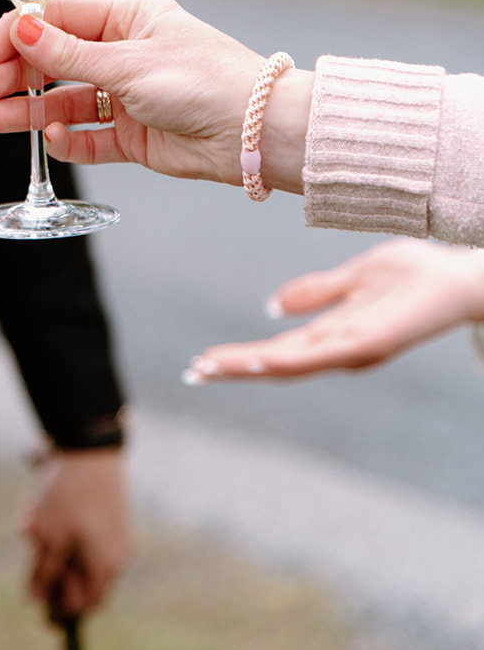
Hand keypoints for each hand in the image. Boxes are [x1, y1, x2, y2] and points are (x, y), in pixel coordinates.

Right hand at [0, 0, 311, 192]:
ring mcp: (130, 95)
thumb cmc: (205, 82)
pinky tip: (51, 137)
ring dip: (31, 109)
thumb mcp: (128, 63)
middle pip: (57, 60)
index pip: (60, 18)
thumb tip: (20, 28)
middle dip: (18, 74)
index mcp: (130, 18)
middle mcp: (127, 53)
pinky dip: (68, 137)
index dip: (20, 33)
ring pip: (67, 99)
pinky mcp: (136, 135)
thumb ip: (69, 54)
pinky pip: (91, 135)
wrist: (256, 133)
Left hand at [23, 448, 130, 618]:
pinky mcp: (107, 512)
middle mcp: (117, 553)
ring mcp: (114, 531)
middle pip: (78, 575)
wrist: (90, 444)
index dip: (60, 603)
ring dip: (49, 541)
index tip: (37, 594)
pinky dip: (58, 524)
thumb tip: (37, 598)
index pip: (86, 603)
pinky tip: (38, 506)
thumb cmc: (70, 495)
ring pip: (75, 549)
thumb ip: (44, 572)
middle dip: (49, 563)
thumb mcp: (50, 537)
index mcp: (107, 566)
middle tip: (29, 543)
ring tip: (29, 518)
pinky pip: (79, 530)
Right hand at [183, 238, 483, 381]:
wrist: (462, 278)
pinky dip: (293, 359)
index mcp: (336, 333)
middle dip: (234, 368)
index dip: (239, 357)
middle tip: (193, 374)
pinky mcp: (372, 339)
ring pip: (295, 362)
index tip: (201, 363)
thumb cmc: (416, 275)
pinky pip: (326, 353)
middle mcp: (342, 347)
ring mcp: (356, 346)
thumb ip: (318, 291)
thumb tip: (272, 307)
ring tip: (215, 367)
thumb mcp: (356, 276)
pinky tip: (266, 356)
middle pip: (278, 361)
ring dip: (252, 366)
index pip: (278, 349)